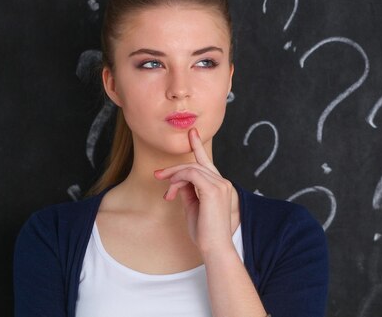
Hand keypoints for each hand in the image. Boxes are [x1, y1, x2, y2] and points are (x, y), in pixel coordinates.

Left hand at [154, 128, 235, 255]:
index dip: (198, 146)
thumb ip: (188, 192)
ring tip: (166, 190)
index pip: (207, 163)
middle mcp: (223, 182)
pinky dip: (178, 180)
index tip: (192, 133)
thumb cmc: (205, 232)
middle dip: (175, 168)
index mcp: (220, 186)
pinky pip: (191, 175)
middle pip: (196, 164)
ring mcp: (220, 184)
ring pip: (191, 168)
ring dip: (174, 177)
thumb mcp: (193, 207)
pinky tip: (172, 191)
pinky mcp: (213, 189)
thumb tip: (178, 182)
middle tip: (158, 175)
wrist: (215, 247)